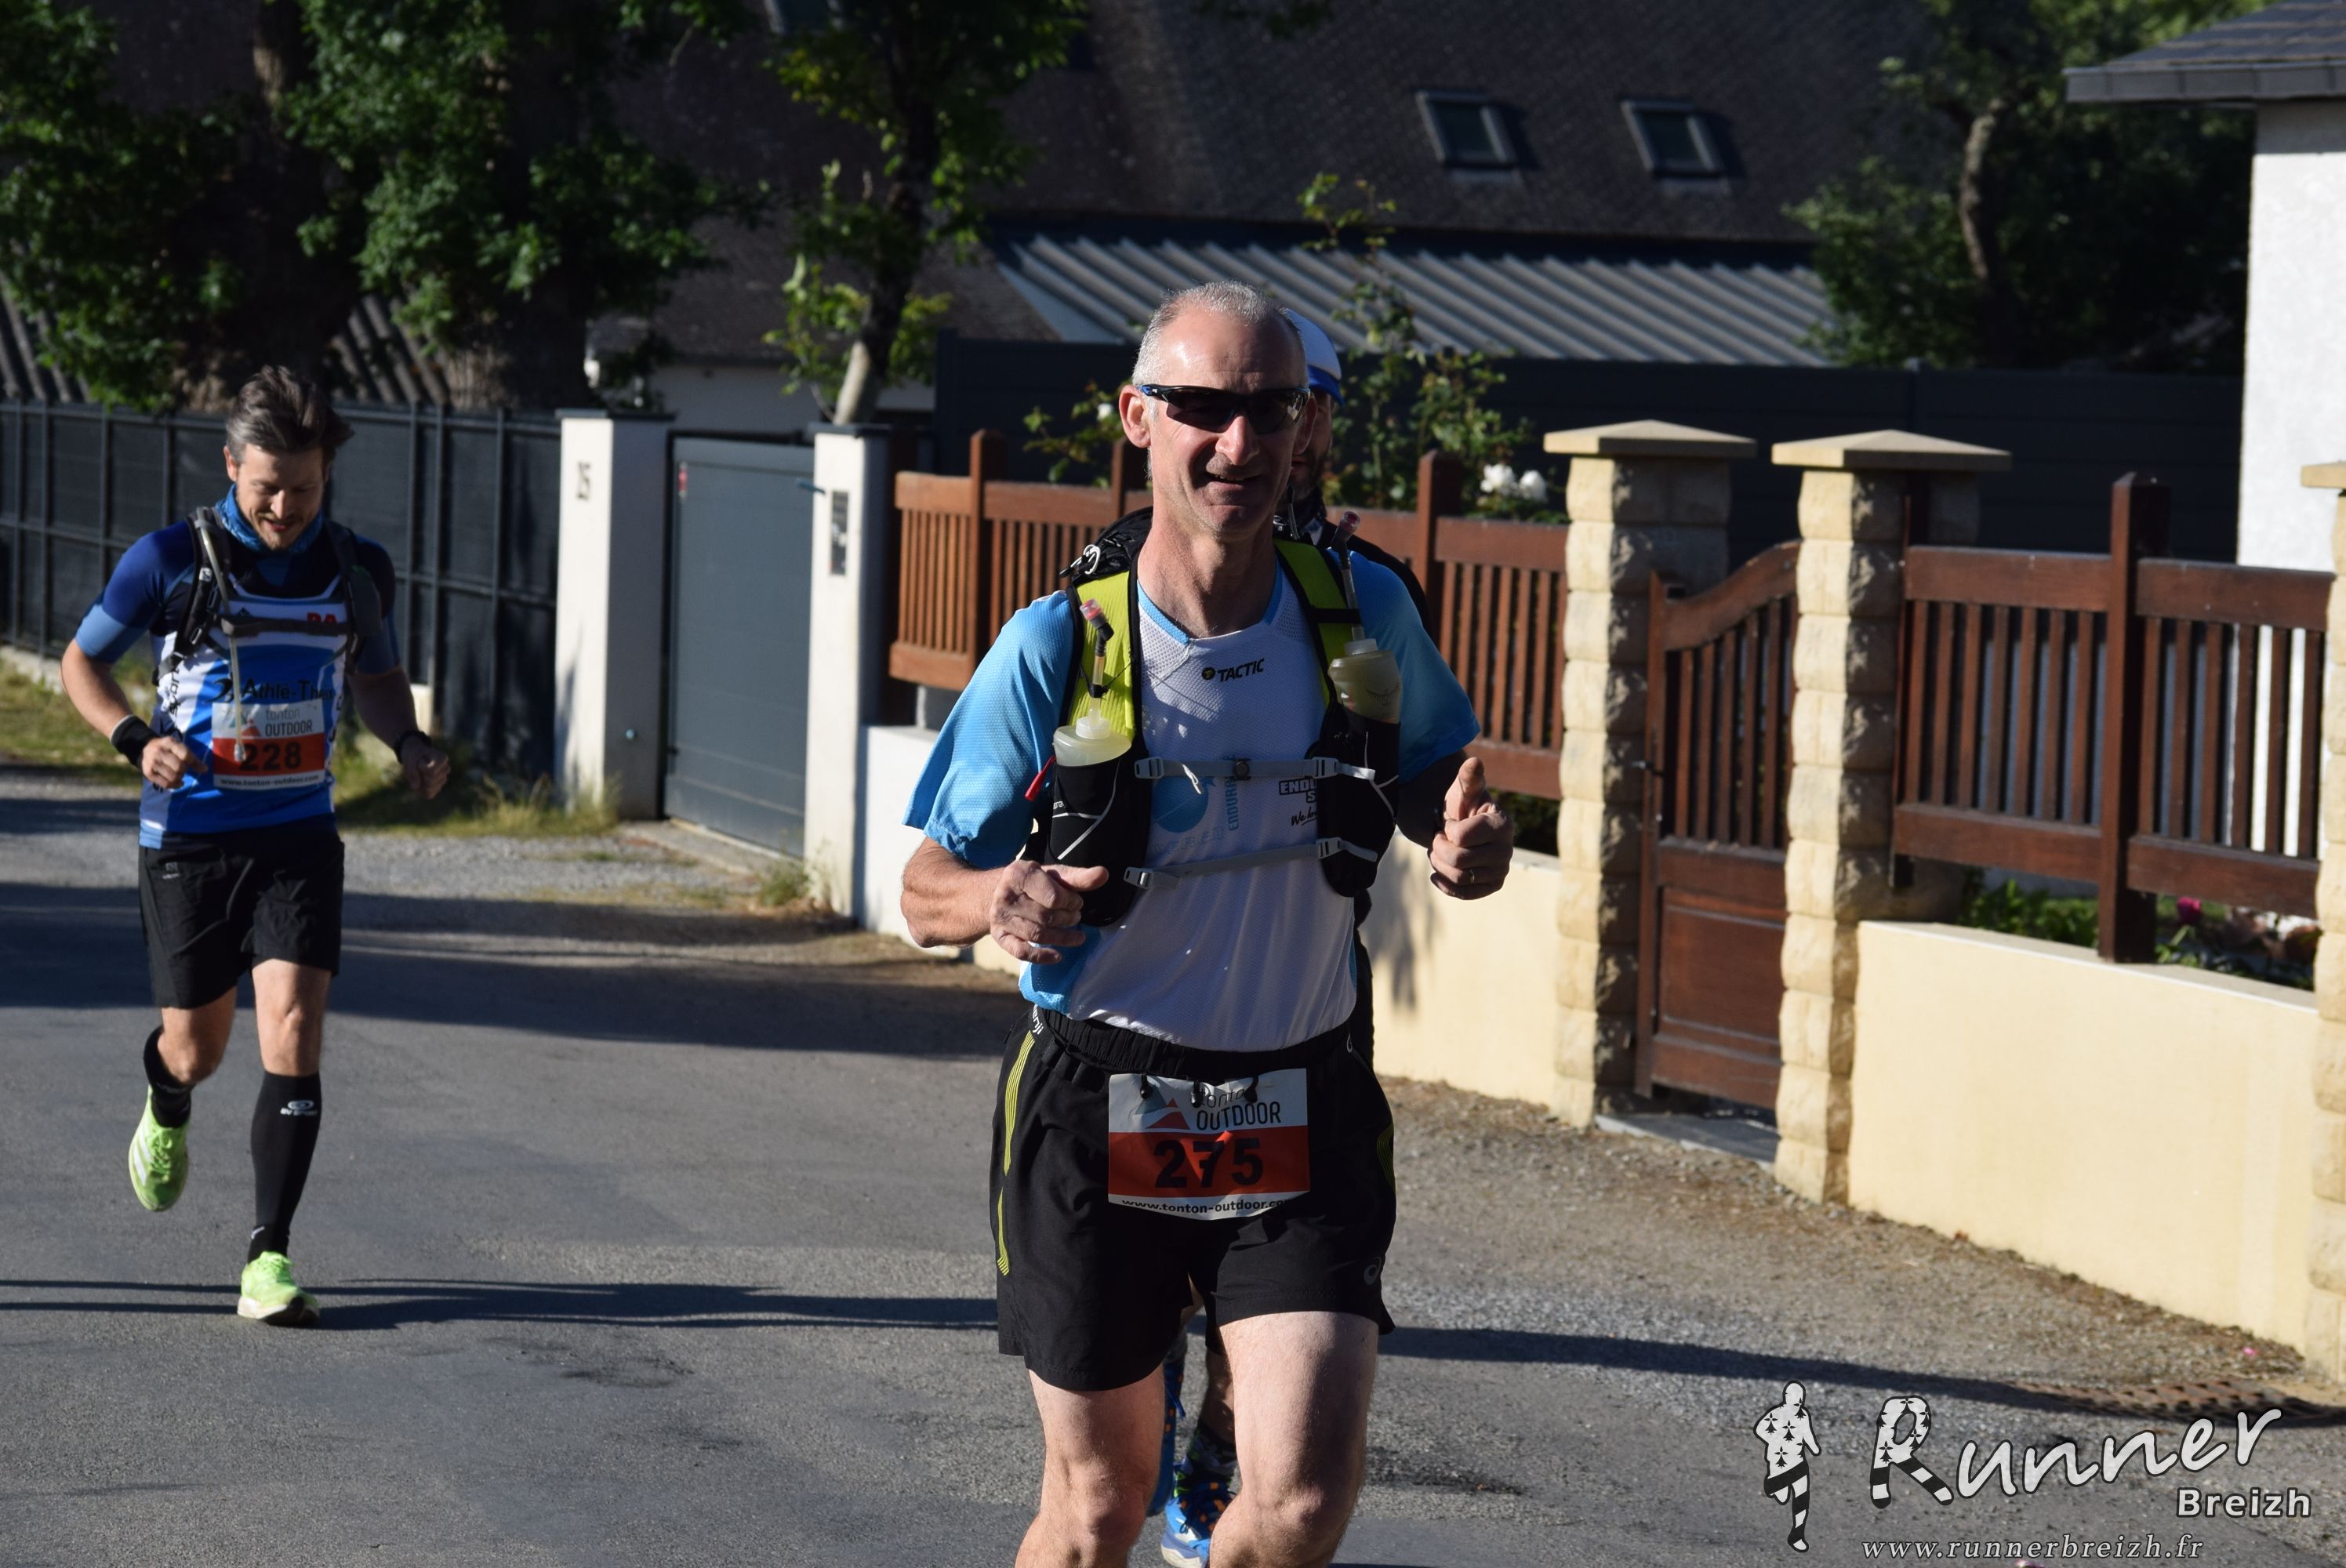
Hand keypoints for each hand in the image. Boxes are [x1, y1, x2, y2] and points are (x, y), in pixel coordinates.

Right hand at [139, 735, 198, 789]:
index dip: (192, 762)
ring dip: (179, 778)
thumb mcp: (179, 748)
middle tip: (182, 769)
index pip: (185, 755)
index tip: (192, 764)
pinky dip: (174, 785)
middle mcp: (159, 752)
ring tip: (178, 775)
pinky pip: (166, 784)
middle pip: (179, 767)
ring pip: (173, 777)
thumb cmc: (168, 749)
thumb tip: (205, 770)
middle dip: (184, 770)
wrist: (145, 748)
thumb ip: (193, 758)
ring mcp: (152, 763)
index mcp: (169, 743)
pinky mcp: (148, 773)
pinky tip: (177, 782)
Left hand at [399, 735, 450, 798]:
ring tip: (419, 773)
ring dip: (419, 782)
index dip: (420, 767)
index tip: (420, 761)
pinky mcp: (437, 788)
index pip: (431, 772)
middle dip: (419, 776)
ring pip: (429, 789)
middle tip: (418, 767)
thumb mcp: (410, 758)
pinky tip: (420, 781)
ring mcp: (443, 779)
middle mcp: (446, 769)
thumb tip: (415, 787)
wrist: (416, 757)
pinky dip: (420, 789)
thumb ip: (412, 770)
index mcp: (442, 758)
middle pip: (430, 781)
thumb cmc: (414, 755)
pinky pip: (428, 794)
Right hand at [990, 860, 1111, 963]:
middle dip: (1068, 919)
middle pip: (1046, 916)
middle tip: (1076, 917)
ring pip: (1037, 934)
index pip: (1053, 897)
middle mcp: (1005, 896)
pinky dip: (1041, 957)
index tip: (1076, 902)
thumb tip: (1103, 874)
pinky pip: (1021, 952)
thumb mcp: (1053, 874)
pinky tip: (1057, 956)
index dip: (1071, 902)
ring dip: (1062, 938)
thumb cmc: (1032, 882)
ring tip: (1077, 936)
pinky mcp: (999, 936)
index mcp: (1018, 874)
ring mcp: (1000, 918)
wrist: (996, 891)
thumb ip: (1078, 876)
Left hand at [1428, 755, 1511, 899]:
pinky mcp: (1493, 885)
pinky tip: (1438, 873)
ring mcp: (1501, 870)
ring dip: (1440, 865)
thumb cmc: (1464, 806)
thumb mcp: (1464, 790)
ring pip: (1460, 878)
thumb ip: (1469, 778)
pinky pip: (1465, 893)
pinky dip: (1446, 884)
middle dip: (1439, 849)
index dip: (1448, 829)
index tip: (1450, 823)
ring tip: (1439, 853)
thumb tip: (1474, 762)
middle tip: (1438, 840)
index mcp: (1502, 825)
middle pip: (1459, 859)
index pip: (1461, 836)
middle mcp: (1507, 850)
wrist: (1464, 828)